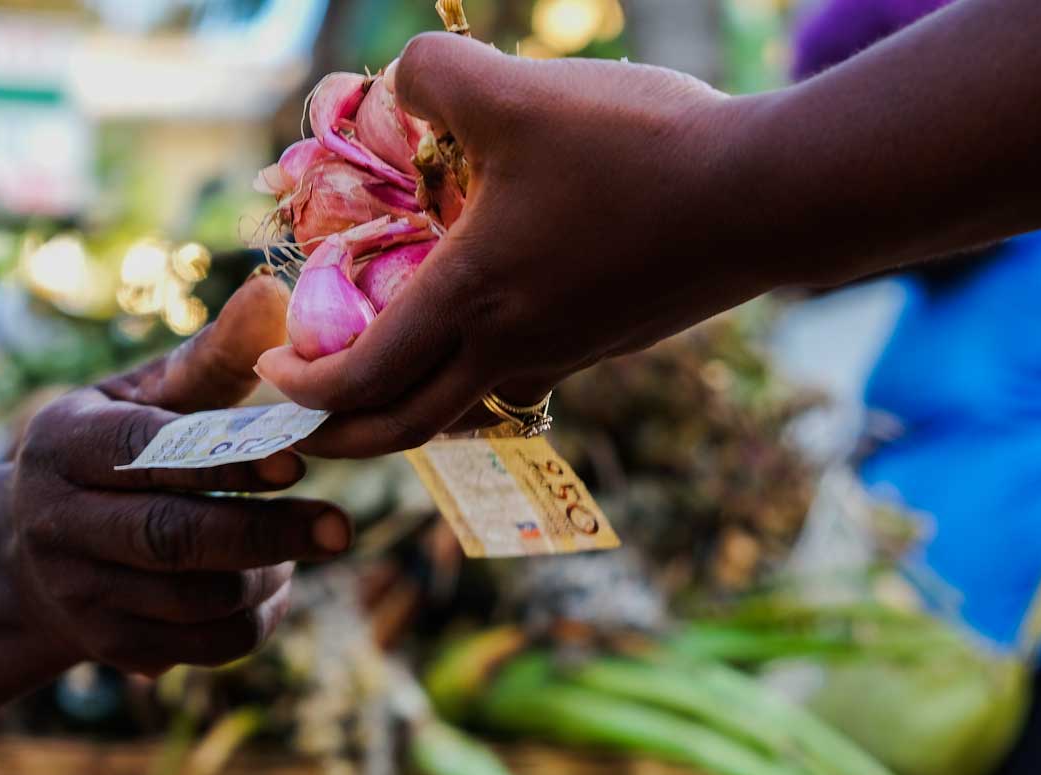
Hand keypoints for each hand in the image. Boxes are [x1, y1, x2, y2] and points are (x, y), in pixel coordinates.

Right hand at [3, 273, 350, 675]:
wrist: (37, 548)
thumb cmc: (118, 449)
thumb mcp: (148, 394)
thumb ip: (213, 357)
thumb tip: (274, 292)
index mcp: (62, 443)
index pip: (148, 455)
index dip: (227, 463)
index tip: (298, 465)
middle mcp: (55, 523)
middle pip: (172, 538)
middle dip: (266, 534)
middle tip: (342, 527)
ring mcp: (78, 594)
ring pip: (196, 600)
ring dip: (269, 574)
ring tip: (305, 540)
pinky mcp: (108, 647)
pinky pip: (204, 646)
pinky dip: (257, 618)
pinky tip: (274, 582)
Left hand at [257, 34, 776, 457]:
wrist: (768, 198)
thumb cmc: (639, 151)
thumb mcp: (516, 92)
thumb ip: (432, 74)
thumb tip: (394, 78)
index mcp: (471, 304)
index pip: (361, 381)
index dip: (304, 390)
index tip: (272, 372)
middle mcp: (511, 351)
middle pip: (405, 428)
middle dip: (343, 435)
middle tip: (306, 421)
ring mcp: (565, 356)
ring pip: (465, 407)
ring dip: (410, 403)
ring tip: (385, 367)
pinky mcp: (606, 342)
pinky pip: (520, 376)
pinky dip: (475, 368)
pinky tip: (484, 318)